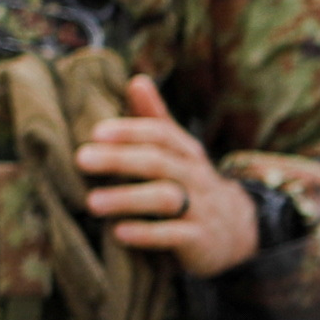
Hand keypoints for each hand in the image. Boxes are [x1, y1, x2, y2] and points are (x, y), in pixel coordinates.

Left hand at [76, 75, 262, 274]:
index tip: (95, 131)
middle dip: (119, 159)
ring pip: (165, 197)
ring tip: (92, 202)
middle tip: (81, 159)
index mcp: (186, 152)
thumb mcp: (178, 151)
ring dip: (127, 198)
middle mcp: (195, 176)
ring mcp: (200, 208)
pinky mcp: (199, 240)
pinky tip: (118, 233)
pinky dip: (146, 234)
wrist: (238, 230)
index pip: (160, 134)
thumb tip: (136, 80)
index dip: (130, 130)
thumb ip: (156, 119)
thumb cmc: (192, 183)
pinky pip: (174, 236)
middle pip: (158, 162)